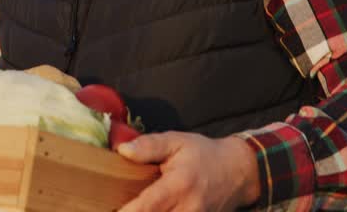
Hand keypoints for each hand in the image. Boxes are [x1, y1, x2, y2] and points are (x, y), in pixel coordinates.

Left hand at [115, 131, 259, 211]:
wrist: (238, 172)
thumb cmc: (203, 154)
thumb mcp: (177, 141)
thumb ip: (149, 145)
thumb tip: (122, 150)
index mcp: (179, 186)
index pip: (146, 207)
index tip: (107, 210)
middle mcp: (187, 209)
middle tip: (111, 206)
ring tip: (128, 207)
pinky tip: (145, 210)